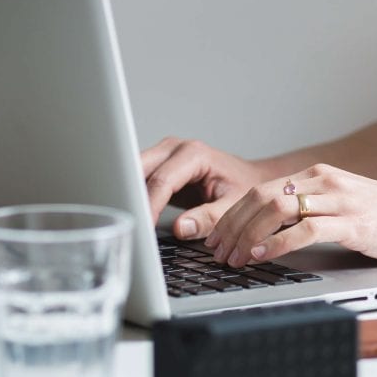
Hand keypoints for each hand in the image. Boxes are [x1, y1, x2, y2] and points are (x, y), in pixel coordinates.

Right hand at [141, 137, 267, 239]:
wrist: (248, 178)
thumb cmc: (244, 187)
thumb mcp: (233, 205)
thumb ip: (210, 218)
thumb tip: (181, 228)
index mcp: (194, 154)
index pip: (162, 180)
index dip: (150, 205)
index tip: (144, 227)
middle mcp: (175, 148)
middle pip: (140, 170)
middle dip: (132, 197)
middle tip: (129, 225)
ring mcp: (164, 154)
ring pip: (134, 172)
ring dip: (129, 195)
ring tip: (128, 220)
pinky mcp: (158, 165)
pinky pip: (138, 178)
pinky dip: (134, 195)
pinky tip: (134, 212)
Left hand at [205, 163, 376, 266]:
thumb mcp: (345, 206)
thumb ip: (312, 211)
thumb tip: (271, 231)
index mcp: (320, 176)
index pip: (262, 190)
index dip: (233, 214)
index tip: (217, 236)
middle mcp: (327, 182)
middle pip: (262, 197)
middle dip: (232, 226)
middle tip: (216, 251)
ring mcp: (341, 201)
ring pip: (277, 209)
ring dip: (247, 235)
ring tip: (233, 257)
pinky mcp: (355, 224)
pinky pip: (306, 230)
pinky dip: (276, 244)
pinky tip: (262, 257)